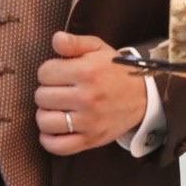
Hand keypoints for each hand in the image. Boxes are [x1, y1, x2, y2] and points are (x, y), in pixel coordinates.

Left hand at [35, 31, 147, 154]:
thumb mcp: (99, 48)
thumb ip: (75, 42)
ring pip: (45, 121)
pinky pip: (57, 146)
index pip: (45, 72)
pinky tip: (55, 128)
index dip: (49, 71)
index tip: (60, 73)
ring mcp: (88, 122)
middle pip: (42, 96)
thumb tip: (55, 39)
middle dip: (48, 90)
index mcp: (87, 72)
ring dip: (46, 114)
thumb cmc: (116, 70)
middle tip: (61, 90)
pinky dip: (49, 139)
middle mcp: (87, 97)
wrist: (144, 96)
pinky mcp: (91, 140)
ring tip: (57, 108)